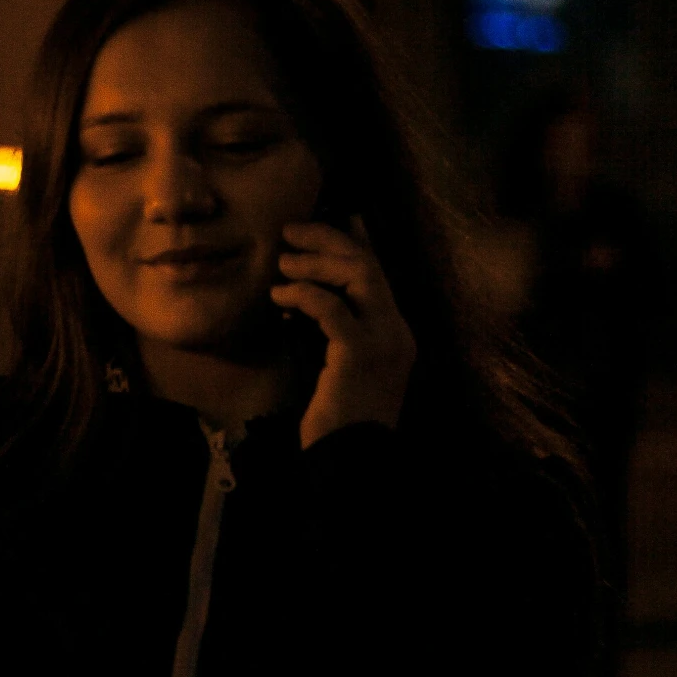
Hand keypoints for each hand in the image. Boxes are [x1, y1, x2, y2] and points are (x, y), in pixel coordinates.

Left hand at [271, 217, 416, 448]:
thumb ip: (329, 329)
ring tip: (283, 263)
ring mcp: (382, 340)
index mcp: (395, 334)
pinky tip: (280, 296)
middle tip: (292, 232)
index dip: (357, 240)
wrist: (351, 460)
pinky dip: (303, 294)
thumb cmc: (338, 419)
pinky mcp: (359, 353)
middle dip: (328, 240)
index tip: (336, 217)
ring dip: (315, 262)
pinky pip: (330, 308)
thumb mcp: (335, 365)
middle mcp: (396, 331)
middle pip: (368, 265)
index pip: (379, 273)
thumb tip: (305, 295)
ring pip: (357, 275)